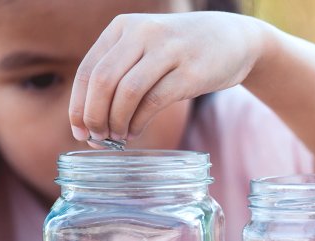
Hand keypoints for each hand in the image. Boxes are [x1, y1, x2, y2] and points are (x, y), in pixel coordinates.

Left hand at [68, 12, 266, 142]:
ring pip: (126, 92)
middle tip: (96, 138)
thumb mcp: (147, 48)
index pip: (88, 70)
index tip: (78, 130)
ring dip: (116, 122)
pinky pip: (154, 101)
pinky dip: (138, 122)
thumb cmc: (184, 52)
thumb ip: (120, 73)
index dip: (78, 105)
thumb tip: (89, 121)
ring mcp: (169, 51)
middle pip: (103, 81)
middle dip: (94, 116)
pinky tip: (135, 131)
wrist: (236, 39)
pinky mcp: (191, 72)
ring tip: (117, 137)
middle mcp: (143, 33)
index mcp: (123, 27)